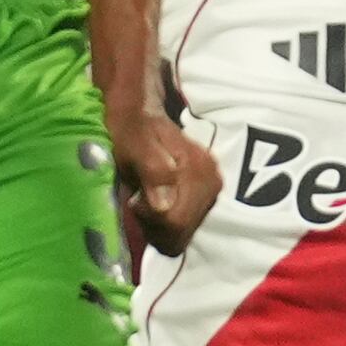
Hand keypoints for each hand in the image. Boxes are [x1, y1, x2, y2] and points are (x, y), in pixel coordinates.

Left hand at [110, 96, 217, 255]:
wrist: (141, 113)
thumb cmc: (132, 131)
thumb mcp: (134, 147)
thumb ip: (152, 171)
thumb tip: (165, 205)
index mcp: (197, 171)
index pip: (176, 223)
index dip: (151, 221)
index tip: (135, 201)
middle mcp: (212, 181)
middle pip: (183, 231)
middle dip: (157, 226)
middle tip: (139, 202)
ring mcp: (213, 189)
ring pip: (185, 232)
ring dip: (162, 225)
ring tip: (147, 200)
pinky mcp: (210, 194)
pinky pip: (188, 225)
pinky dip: (170, 221)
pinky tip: (158, 204)